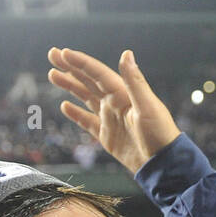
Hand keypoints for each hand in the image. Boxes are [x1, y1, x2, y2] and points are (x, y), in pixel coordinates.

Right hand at [48, 47, 180, 174]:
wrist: (163, 164)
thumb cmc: (161, 135)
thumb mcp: (148, 106)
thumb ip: (135, 81)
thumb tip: (126, 54)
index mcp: (123, 94)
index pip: (97, 73)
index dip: (80, 62)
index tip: (63, 52)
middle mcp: (115, 103)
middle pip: (88, 81)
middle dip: (70, 68)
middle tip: (52, 55)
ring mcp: (110, 119)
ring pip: (85, 97)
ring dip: (70, 86)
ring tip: (53, 75)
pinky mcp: (107, 136)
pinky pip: (87, 122)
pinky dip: (76, 114)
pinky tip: (65, 106)